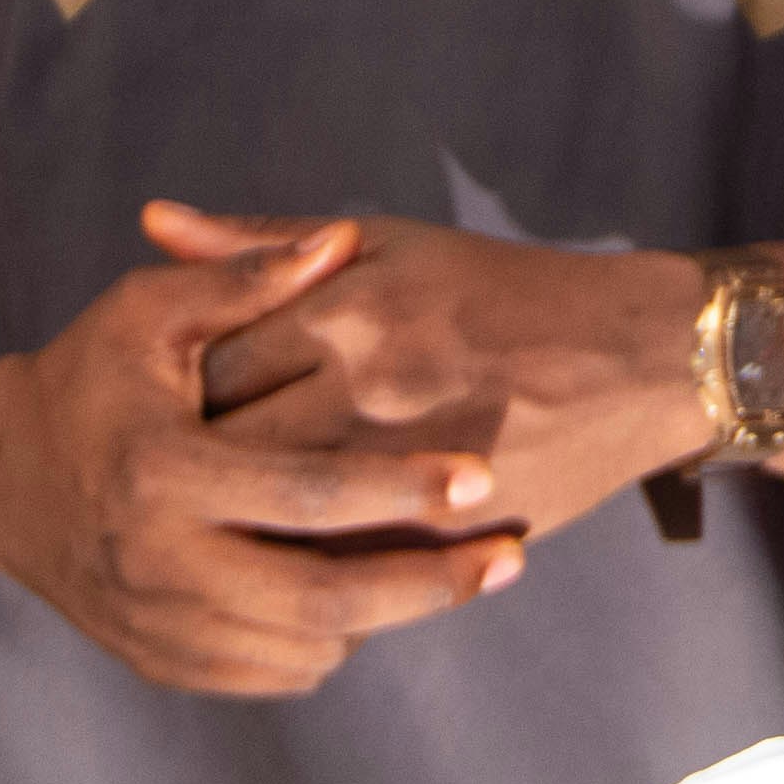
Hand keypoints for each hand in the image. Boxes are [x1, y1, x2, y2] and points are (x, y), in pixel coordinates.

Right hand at [0, 218, 524, 695]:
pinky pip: (270, 673)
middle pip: (320, 598)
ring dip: (392, 617)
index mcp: (161, 469)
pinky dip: (331, 643)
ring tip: (466, 574)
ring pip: (304, 648)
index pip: (304, 488)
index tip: (480, 473)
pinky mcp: (159, 662)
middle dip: (424, 582)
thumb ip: (244, 278)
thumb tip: (338, 243)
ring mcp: (156, 625)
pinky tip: (378, 600)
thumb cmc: (87, 378)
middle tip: (507, 552)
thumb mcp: (147, 312)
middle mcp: (156, 563)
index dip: (397, 485)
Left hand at [158, 201, 711, 539]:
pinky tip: (280, 553)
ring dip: (237, 521)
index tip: (152, 399)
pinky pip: (338, 561)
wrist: (632, 357)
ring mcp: (402, 466)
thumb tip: (152, 222)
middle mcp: (366, 388)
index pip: (209, 360)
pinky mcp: (439, 527)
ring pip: (275, 515)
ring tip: (213, 514)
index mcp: (346, 311)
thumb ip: (263, 244)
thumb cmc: (498, 289)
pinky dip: (300, 560)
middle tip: (166, 470)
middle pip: (229, 444)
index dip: (168, 388)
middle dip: (188, 463)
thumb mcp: (384, 243)